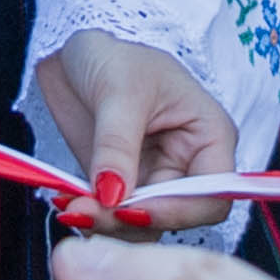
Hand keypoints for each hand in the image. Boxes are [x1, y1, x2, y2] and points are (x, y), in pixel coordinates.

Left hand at [35, 30, 234, 222]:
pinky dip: (93, 218)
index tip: (133, 210)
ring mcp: (154, 180)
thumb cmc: (113, 56)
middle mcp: (188, 166)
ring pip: (143, 225)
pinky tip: (67, 202)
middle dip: (132, 219)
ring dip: (107, 225)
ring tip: (72, 206)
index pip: (212, 195)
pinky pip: (115, 219)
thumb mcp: (118, 91)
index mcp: (210, 137)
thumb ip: (116, 145)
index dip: (179, 210)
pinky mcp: (122, 188)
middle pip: (175, 217)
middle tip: (88, 212)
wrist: (73, 55)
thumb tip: (112, 196)